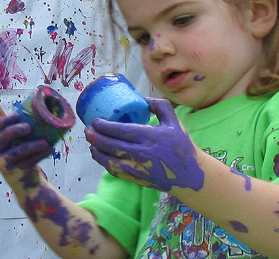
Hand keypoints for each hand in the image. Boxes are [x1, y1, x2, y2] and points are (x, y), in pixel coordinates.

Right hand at [0, 114, 51, 188]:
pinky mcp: (14, 172)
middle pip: (2, 138)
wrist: (26, 183)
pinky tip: (50, 149)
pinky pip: (27, 162)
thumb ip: (27, 133)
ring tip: (45, 142)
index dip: (8, 120)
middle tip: (29, 127)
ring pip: (16, 152)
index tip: (19, 115)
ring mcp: (4, 162)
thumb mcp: (22, 144)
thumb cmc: (25, 157)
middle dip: (15, 131)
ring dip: (31, 146)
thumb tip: (44, 112)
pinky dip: (39, 155)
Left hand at [85, 98, 203, 191]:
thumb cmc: (182, 147)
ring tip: (91, 142)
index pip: (120, 131)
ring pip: (108, 160)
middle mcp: (141, 154)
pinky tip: (99, 155)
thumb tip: (143, 98)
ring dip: (96, 151)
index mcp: (150, 137)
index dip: (104, 126)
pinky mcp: (135, 179)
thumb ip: (160, 106)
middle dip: (95, 137)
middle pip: (110, 145)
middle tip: (87, 130)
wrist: (190, 176)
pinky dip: (104, 163)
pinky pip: (114, 171)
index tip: (96, 120)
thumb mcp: (174, 122)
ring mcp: (137, 169)